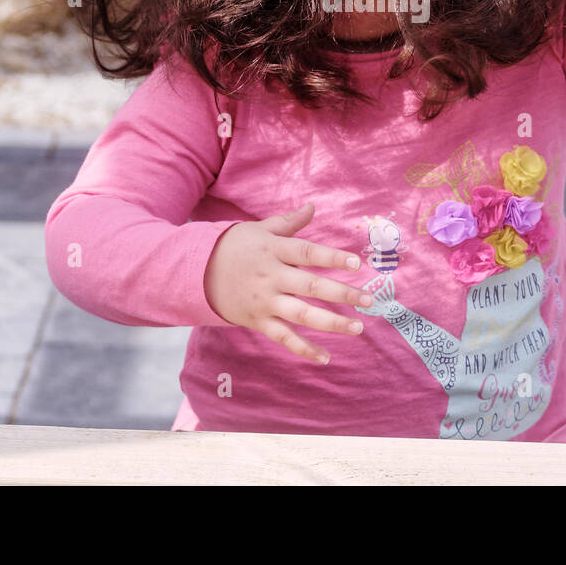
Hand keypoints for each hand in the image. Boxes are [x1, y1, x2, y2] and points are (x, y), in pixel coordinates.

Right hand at [203, 203, 374, 364]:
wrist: (196, 271)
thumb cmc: (234, 246)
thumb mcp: (260, 229)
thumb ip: (289, 222)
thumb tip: (312, 206)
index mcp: (274, 250)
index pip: (308, 253)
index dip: (333, 258)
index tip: (357, 263)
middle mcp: (271, 276)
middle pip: (311, 286)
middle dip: (342, 294)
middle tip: (369, 300)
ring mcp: (265, 301)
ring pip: (301, 315)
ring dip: (331, 323)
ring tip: (358, 328)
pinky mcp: (258, 320)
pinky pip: (284, 338)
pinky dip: (304, 349)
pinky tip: (325, 358)